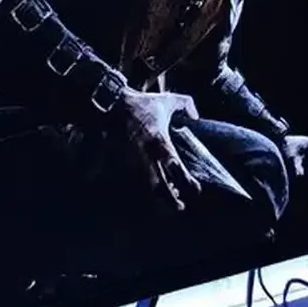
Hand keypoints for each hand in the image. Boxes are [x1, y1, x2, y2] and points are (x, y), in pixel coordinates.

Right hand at [118, 90, 201, 211]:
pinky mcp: (123, 161)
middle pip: (159, 184)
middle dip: (170, 198)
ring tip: (172, 200)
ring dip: (159, 195)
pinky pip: (137, 179)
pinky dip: (148, 186)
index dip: (186, 181)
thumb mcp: (167, 100)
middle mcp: (146, 154)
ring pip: (147, 185)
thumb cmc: (141, 103)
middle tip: (180, 207)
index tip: (196, 190)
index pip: (175, 166)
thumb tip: (196, 116)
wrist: (111, 105)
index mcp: (159, 140)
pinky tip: (157, 188)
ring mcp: (133, 160)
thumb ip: (186, 104)